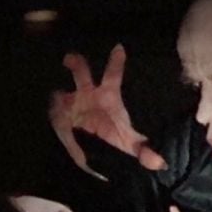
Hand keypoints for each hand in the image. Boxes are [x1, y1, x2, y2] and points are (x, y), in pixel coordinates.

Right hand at [48, 45, 166, 179]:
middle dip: (75, 63)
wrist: (93, 155)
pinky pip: (53, 113)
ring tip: (56, 97)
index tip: (119, 47)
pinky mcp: (58, 117)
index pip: (112, 74)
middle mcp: (88, 94)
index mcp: (107, 95)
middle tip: (69, 58)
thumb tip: (160, 164)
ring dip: (57, 96)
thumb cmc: (112, 140)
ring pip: (61, 92)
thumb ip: (144, 150)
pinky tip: (51, 114)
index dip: (116, 61)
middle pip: (81, 72)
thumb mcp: (128, 144)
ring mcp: (71, 103)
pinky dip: (52, 114)